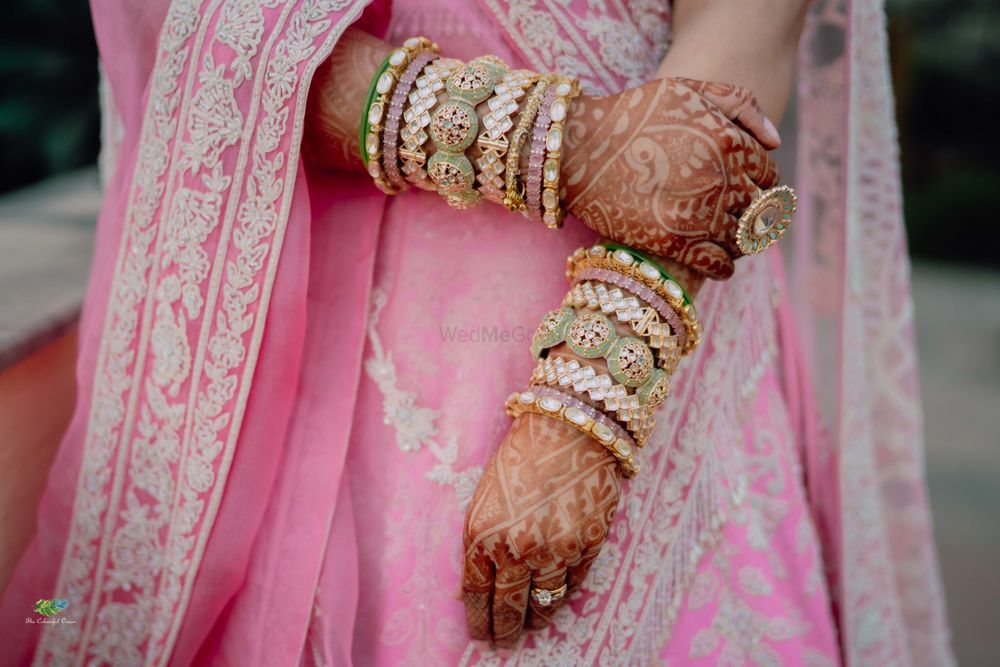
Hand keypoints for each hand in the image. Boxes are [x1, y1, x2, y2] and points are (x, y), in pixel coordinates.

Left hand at [462, 412, 620, 647]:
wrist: (568, 429)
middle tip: (506, 642)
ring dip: (537, 619)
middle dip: (507, 631)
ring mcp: (557, 550)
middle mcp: (518, 549)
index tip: (482, 635)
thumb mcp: (483, 500)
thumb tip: (472, 592)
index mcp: (482, 535)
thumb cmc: (519, 460)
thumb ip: (479, 546)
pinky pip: (574, 584)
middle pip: (510, 609)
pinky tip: (556, 594)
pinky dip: (564, 592)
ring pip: (546, 604)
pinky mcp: (589, 545)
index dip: (479, 622)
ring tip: (532, 624)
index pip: (477, 597)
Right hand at [562, 77, 779, 279]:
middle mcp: (719, 179)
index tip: (748, 188)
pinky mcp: (672, 242)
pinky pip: (718, 264)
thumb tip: (775, 141)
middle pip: (760, 209)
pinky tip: (717, 261)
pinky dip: (724, 266)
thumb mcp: (686, 90)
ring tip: (728, 237)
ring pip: (743, 239)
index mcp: (728, 141)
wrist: (576, 150)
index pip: (769, 174)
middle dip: (753, 213)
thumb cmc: (631, 115)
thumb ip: (739, 104)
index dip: (761, 182)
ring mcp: (697, 213)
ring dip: (741, 240)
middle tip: (740, 217)